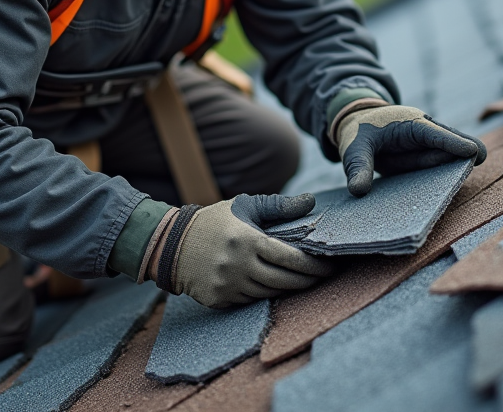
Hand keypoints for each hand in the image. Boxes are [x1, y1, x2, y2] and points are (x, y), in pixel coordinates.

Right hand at [167, 194, 332, 307]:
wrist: (172, 244)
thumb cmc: (215, 222)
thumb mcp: (244, 206)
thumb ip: (278, 206)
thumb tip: (311, 201)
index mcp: (247, 240)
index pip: (290, 258)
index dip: (314, 264)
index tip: (329, 265)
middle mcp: (238, 265)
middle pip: (284, 280)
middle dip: (308, 280)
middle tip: (323, 275)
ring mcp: (228, 285)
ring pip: (270, 293)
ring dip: (288, 288)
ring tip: (302, 280)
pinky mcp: (219, 300)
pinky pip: (251, 301)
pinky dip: (265, 293)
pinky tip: (274, 285)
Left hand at [335, 105, 485, 196]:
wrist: (357, 125)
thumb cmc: (358, 132)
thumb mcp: (353, 148)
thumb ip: (358, 167)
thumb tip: (359, 191)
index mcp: (408, 123)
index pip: (433, 133)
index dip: (453, 142)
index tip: (473, 152)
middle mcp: (423, 133)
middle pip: (448, 142)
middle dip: (465, 148)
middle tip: (483, 157)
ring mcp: (426, 147)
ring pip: (446, 155)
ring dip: (458, 164)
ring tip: (472, 174)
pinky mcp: (424, 160)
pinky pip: (437, 167)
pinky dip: (446, 176)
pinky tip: (454, 188)